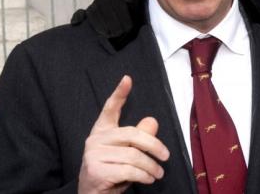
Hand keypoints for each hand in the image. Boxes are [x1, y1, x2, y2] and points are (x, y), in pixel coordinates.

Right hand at [78, 76, 169, 193]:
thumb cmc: (112, 173)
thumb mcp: (127, 154)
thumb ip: (139, 138)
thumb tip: (152, 121)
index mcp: (102, 131)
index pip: (110, 109)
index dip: (119, 93)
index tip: (127, 78)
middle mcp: (95, 140)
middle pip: (132, 134)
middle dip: (154, 146)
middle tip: (166, 156)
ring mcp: (93, 155)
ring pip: (133, 156)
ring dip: (151, 167)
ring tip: (158, 173)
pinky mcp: (95, 170)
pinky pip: (129, 170)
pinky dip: (144, 176)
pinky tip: (148, 179)